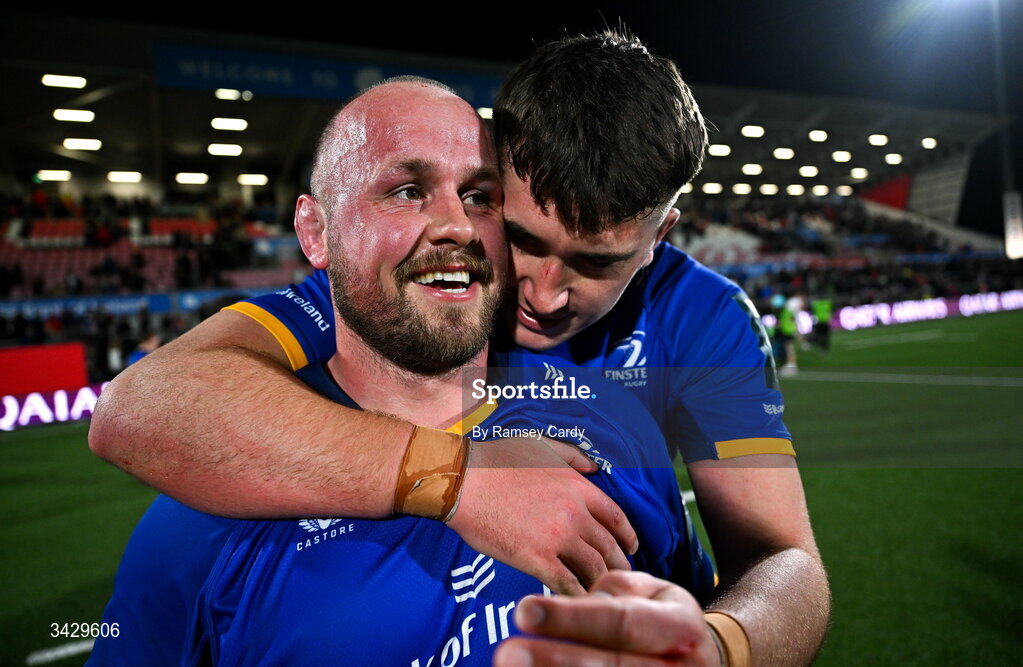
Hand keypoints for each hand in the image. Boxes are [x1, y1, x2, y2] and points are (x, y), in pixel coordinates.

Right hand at [447, 437, 637, 595]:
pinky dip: (578, 596)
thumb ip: (573, 456)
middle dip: (620, 565)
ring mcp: (557, 538)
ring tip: (604, 594)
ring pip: (594, 569)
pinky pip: (568, 584)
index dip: (627, 536)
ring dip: (602, 583)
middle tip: (622, 578)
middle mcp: (575, 513)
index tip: (631, 548)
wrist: (464, 480)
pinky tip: (579, 603)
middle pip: (609, 547)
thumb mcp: (542, 445)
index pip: (616, 517)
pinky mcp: (536, 559)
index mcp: (578, 487)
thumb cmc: (497, 459)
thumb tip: (595, 467)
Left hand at [493, 571, 721, 665]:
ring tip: (512, 666)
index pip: (621, 621)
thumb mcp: (653, 593)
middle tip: (507, 653)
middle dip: (556, 661)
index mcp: (680, 626)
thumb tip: (575, 603)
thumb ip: (614, 592)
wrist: (708, 661)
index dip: (572, 619)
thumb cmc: (663, 621)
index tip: (524, 611)